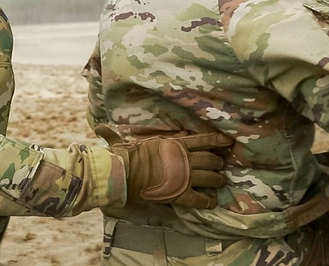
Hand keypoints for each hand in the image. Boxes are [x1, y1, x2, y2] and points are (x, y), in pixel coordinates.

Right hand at [97, 125, 230, 208]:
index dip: (217, 140)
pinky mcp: (182, 194)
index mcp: (175, 144)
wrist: (124, 174)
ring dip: (218, 180)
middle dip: (218, 162)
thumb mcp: (124, 142)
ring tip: (221, 182)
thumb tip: (100, 126)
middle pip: (210, 159)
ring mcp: (185, 176)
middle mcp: (185, 159)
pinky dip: (209, 201)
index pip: (202, 139)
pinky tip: (212, 202)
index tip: (228, 141)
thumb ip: (117, 135)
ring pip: (211, 177)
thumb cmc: (124, 157)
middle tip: (221, 166)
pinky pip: (202, 199)